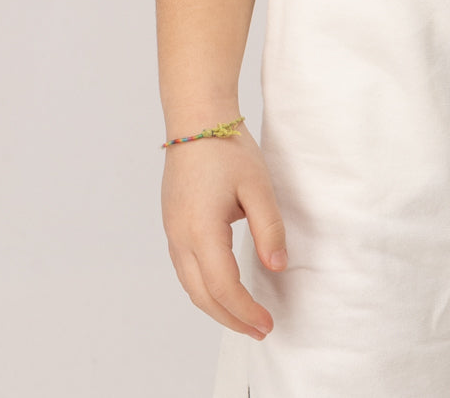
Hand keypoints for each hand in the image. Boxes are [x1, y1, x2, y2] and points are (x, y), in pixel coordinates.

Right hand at [161, 122, 287, 338]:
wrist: (196, 119)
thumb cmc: (228, 149)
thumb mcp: (258, 186)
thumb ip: (269, 228)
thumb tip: (277, 266)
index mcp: (201, 231)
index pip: (223, 287)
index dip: (245, 310)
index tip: (268, 323)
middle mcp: (180, 238)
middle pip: (202, 296)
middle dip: (231, 318)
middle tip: (259, 330)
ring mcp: (172, 232)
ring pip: (191, 286)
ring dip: (216, 307)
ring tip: (244, 317)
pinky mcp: (173, 225)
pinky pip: (186, 270)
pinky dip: (205, 289)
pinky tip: (223, 290)